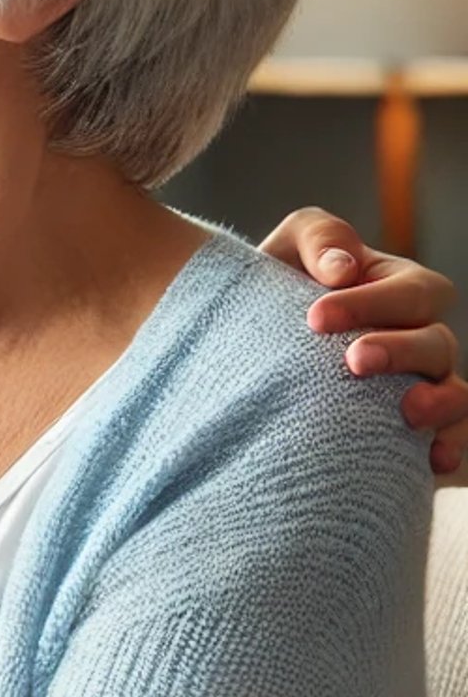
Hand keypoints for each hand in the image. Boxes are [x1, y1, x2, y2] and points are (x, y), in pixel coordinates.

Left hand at [263, 208, 466, 475]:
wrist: (249, 344)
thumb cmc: (276, 286)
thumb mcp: (291, 247)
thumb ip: (319, 237)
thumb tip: (342, 269)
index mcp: (398, 288)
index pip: (412, 292)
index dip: (373, 303)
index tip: (315, 319)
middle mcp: (418, 336)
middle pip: (436, 343)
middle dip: (400, 351)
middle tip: (354, 361)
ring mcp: (421, 383)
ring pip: (455, 392)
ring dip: (440, 402)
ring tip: (408, 413)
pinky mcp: (411, 427)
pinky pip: (452, 437)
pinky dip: (450, 446)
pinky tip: (431, 460)